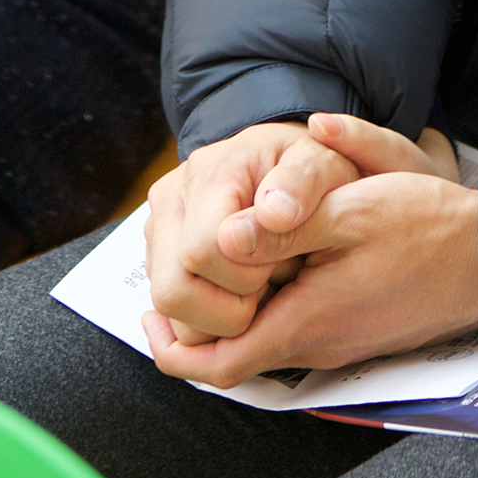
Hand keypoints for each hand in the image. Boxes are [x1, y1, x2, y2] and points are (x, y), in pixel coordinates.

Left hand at [143, 114, 477, 387]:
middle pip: (235, 359)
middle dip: (196, 329)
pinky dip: (263, 309)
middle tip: (170, 287)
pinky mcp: (355, 331)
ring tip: (208, 268)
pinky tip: (263, 268)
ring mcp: (339, 342)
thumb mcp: (352, 208)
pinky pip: (292, 332)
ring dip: (230, 315)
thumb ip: (284, 224)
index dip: (175, 348)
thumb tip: (223, 236)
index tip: (150, 315)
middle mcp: (319, 342)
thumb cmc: (427, 227)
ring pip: (263, 343)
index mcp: (307, 319)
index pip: (221, 362)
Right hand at [145, 120, 358, 344]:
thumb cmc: (303, 167)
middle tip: (266, 285)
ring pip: (166, 306)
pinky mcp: (158, 254)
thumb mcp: (319, 163)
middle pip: (172, 291)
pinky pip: (169, 307)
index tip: (280, 261)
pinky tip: (238, 289)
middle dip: (226, 309)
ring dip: (215, 316)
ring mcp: (158, 229)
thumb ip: (302, 184)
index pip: (203, 252)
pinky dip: (204, 314)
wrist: (280, 162)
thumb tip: (274, 214)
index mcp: (209, 173)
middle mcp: (171, 200)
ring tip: (255, 287)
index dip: (246, 276)